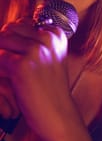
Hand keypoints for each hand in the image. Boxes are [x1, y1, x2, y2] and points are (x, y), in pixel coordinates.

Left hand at [0, 19, 68, 140]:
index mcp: (55, 34)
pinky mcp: (22, 64)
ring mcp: (35, 50)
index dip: (13, 39)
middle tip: (9, 64)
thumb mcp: (48, 59)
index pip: (21, 24)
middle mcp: (47, 38)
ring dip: (1, 57)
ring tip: (9, 72)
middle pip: (9, 29)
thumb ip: (32, 42)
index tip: (14, 54)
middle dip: (3, 45)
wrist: (57, 116)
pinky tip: (9, 80)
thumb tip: (5, 32)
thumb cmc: (49, 90)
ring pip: (1, 41)